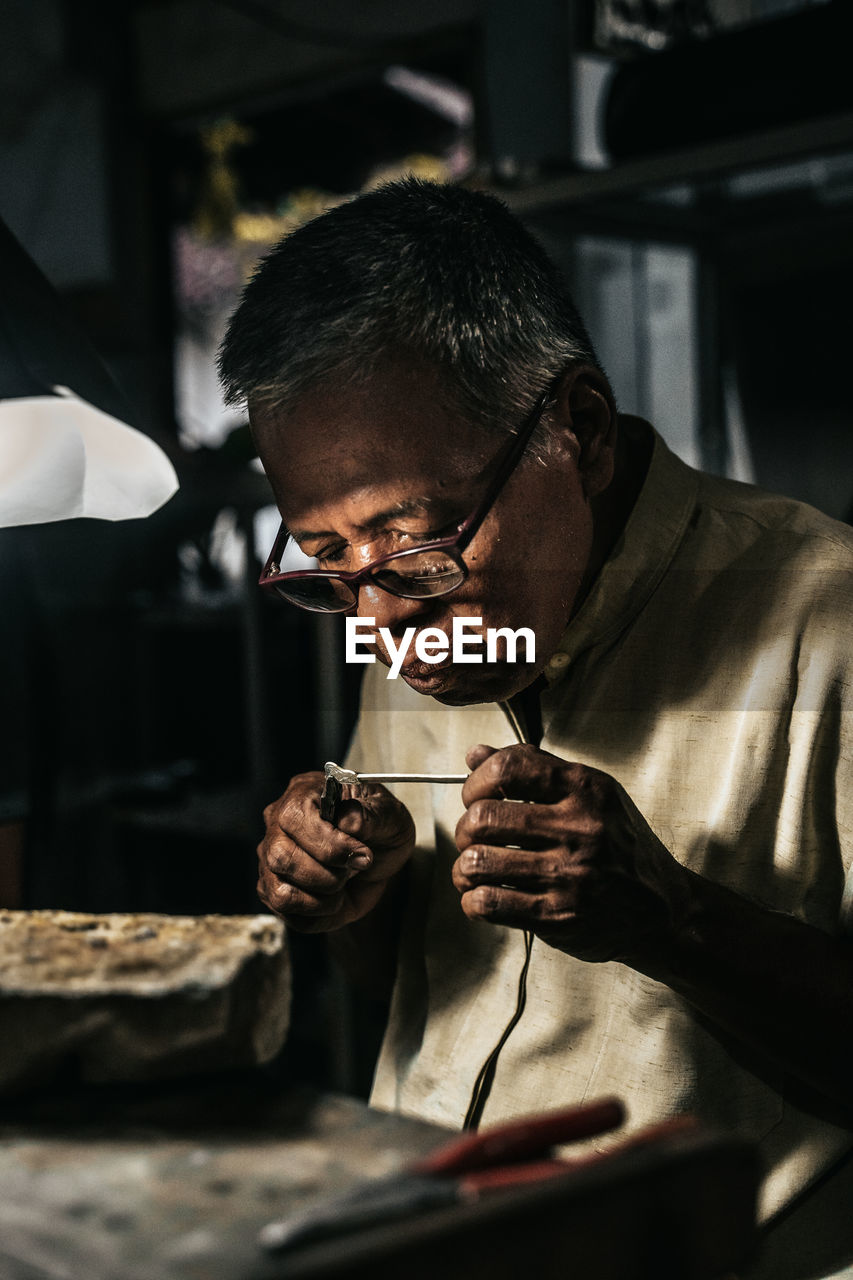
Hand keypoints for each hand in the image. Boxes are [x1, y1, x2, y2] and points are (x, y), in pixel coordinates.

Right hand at [258, 771, 415, 932]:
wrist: (381, 856)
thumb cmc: (380, 827)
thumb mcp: (390, 814)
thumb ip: (370, 815)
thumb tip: (347, 822)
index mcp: (302, 794)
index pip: (294, 818)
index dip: (329, 844)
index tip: (362, 855)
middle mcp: (278, 827)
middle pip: (280, 857)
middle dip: (327, 874)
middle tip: (355, 869)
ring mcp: (271, 861)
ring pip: (280, 893)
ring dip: (323, 899)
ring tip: (343, 884)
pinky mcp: (275, 891)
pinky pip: (289, 915)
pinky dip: (320, 914)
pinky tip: (336, 898)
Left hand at [453, 744, 688, 966]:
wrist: (663, 909)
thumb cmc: (621, 847)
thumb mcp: (592, 795)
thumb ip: (535, 768)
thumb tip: (475, 755)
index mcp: (585, 790)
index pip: (509, 768)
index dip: (476, 780)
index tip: (475, 794)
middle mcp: (579, 829)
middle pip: (483, 818)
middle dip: (465, 828)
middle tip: (473, 836)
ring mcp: (568, 876)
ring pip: (477, 863)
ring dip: (464, 867)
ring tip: (475, 868)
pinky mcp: (558, 917)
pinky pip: (488, 903)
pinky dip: (473, 899)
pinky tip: (484, 895)